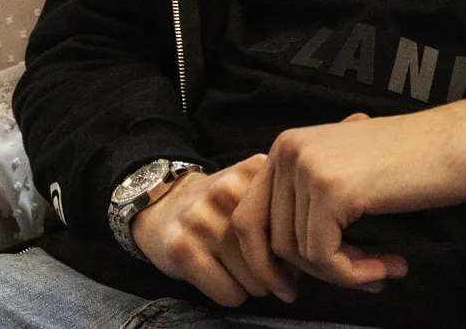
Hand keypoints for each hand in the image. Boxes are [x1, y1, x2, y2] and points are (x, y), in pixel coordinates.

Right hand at [132, 157, 297, 306]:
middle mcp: (226, 191)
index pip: (293, 230)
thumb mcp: (251, 190)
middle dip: (274, 273)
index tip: (286, 256)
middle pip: (276, 259)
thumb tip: (304, 267)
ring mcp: (202, 219)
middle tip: (261, 268)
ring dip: (253, 287)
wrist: (161, 202)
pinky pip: (230, 295)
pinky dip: (230, 294)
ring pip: (256, 282)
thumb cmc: (219, 206)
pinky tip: (219, 276)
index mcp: (252, 172)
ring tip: (238, 270)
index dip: (292, 249)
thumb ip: (282, 212)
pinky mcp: (183, 248)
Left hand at [234, 102, 465, 291]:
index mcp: (285, 146)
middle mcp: (287, 151)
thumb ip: (308, 202)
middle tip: (351, 281)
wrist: (459, 142)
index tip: (291, 287)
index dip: (263, 261)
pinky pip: (325, 257)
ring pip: (299, 254)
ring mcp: (307, 169)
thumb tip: (281, 260)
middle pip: (270, 240)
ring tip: (380, 269)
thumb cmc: (410, 163)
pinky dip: (353, 274)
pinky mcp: (332, 191)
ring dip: (341, 274)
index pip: (247, 216)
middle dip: (308, 274)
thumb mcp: (344, 173)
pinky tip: (387, 266)